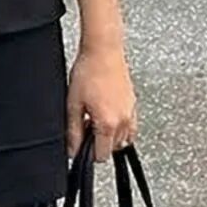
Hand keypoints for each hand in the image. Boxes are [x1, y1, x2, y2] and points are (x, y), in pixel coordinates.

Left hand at [66, 44, 136, 160]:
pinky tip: (107, 114)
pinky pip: (130, 126)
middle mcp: (123, 120)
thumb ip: (73, 131)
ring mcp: (131, 112)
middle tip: (86, 125)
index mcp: (108, 124)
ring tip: (95, 118)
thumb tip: (72, 149)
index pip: (101, 155)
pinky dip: (120, 127)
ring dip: (109, 135)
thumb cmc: (89, 71)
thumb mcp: (73, 104)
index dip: (87, 153)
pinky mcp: (133, 104)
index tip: (80, 143)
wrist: (103, 50)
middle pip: (112, 148)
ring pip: (123, 139)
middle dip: (98, 142)